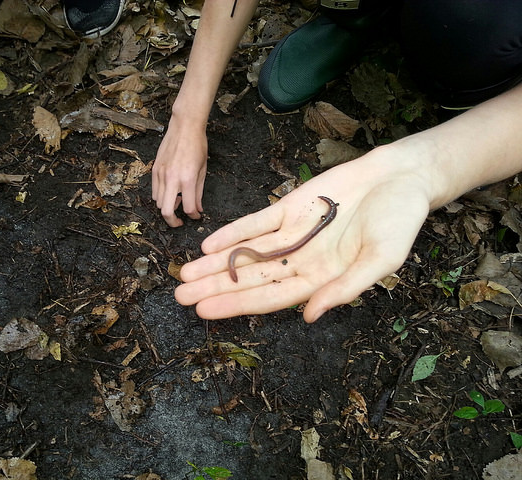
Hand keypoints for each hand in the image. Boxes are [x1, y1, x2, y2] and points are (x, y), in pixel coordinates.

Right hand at [152, 119, 207, 226]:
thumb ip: (199, 192)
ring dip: (167, 207)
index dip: (193, 216)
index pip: (188, 208)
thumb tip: (198, 209)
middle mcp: (172, 178)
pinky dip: (161, 197)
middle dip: (173, 221)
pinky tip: (170, 193)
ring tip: (177, 202)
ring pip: (158, 203)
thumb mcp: (203, 170)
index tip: (195, 216)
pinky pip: (154, 191)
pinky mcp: (154, 169)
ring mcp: (161, 174)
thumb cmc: (197, 145)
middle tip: (180, 222)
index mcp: (188, 179)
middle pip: (166, 211)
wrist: (185, 126)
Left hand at [174, 146, 431, 321]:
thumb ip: (345, 288)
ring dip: (217, 263)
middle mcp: (301, 260)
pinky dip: (233, 233)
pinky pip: (257, 223)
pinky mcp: (290, 208)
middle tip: (180, 297)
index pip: (270, 297)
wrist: (402, 176)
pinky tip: (208, 244)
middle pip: (251, 279)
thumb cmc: (400, 221)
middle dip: (216, 288)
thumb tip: (309, 316)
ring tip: (185, 274)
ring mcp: (293, 234)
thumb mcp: (381, 259)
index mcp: (322, 279)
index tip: (205, 312)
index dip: (237, 304)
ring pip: (248, 253)